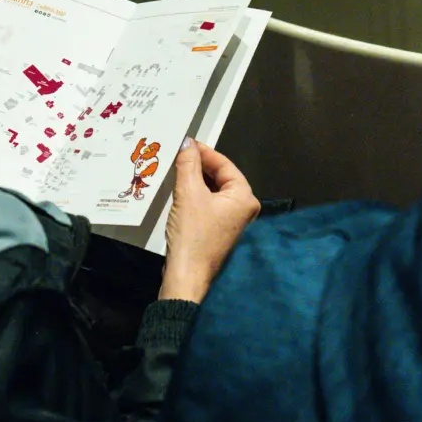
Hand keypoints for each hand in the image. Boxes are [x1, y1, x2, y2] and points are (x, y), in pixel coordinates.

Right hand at [161, 138, 259, 303]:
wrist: (187, 277)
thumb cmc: (193, 238)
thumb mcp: (188, 193)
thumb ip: (187, 164)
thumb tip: (186, 144)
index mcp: (244, 198)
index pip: (225, 165)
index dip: (204, 152)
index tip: (187, 144)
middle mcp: (245, 210)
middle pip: (222, 178)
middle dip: (200, 166)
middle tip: (180, 156)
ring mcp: (234, 223)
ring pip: (215, 192)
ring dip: (196, 181)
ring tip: (177, 171)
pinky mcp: (220, 233)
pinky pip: (210, 207)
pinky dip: (196, 197)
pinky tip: (181, 193)